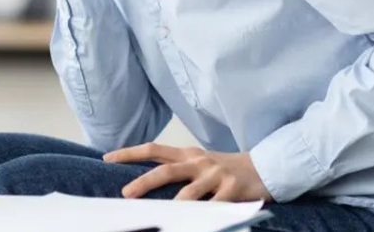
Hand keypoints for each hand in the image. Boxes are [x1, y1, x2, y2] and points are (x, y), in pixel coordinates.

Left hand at [104, 144, 272, 202]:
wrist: (266, 167)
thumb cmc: (225, 170)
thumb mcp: (200, 164)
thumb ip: (178, 170)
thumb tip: (145, 183)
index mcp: (188, 154)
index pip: (153, 150)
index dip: (129, 153)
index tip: (107, 159)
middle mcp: (199, 162)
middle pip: (166, 170)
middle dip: (144, 182)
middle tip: (125, 194)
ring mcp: (216, 175)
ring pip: (189, 193)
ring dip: (173, 206)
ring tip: (161, 218)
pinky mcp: (233, 190)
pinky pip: (214, 208)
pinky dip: (204, 218)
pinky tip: (193, 225)